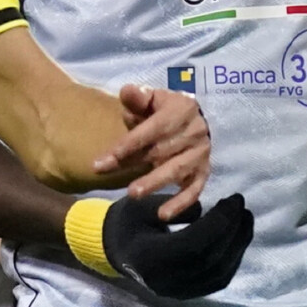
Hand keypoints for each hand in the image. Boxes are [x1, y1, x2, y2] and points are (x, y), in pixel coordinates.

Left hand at [90, 84, 208, 216]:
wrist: (197, 120)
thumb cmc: (166, 110)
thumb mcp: (152, 99)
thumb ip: (138, 97)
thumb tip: (127, 92)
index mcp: (181, 109)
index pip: (152, 128)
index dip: (128, 144)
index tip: (103, 159)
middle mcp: (195, 131)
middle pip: (160, 150)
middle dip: (131, 163)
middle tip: (104, 173)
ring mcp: (201, 154)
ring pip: (176, 170)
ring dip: (154, 182)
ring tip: (132, 194)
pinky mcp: (204, 172)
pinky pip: (194, 190)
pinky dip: (180, 203)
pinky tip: (163, 214)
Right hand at [97, 192, 253, 298]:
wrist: (115, 248)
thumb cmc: (128, 222)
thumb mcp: (143, 206)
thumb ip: (173, 207)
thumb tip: (203, 210)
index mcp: (149, 257)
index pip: (193, 244)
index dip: (219, 222)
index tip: (233, 199)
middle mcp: (164, 281)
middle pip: (209, 260)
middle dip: (232, 231)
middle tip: (242, 206)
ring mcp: (176, 292)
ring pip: (218, 274)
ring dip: (238, 246)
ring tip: (246, 219)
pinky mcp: (187, 294)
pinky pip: (217, 281)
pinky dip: (233, 259)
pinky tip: (239, 238)